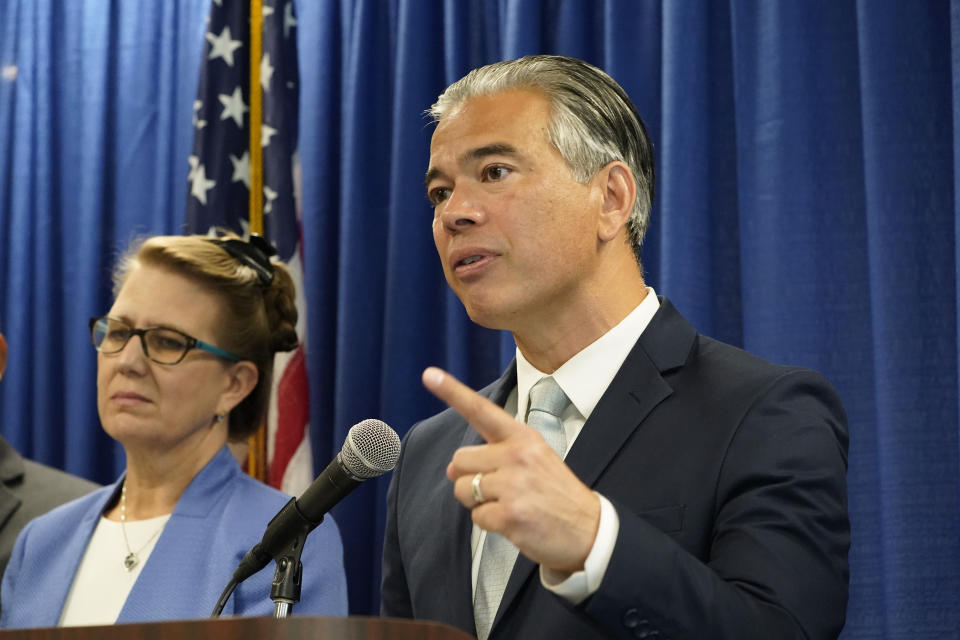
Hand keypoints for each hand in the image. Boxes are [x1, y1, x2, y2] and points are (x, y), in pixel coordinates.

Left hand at [422, 366, 600, 572]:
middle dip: (468, 478)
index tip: (430, 375)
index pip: (482, 411)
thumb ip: (495, 455)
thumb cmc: (556, 494)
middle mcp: (517, 456)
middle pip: (459, 460)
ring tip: (508, 505)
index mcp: (523, 437)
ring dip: (477, 503)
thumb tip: (452, 469)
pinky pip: (476, 517)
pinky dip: (489, 524)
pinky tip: (514, 522)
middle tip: (498, 490)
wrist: (590, 530)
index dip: (453, 392)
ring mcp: (514, 485)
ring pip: (463, 489)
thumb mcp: (535, 459)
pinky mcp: (510, 515)